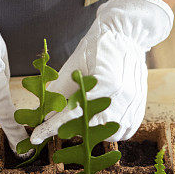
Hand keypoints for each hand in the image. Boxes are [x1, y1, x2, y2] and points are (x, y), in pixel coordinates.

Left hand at [30, 0, 173, 145]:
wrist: (127, 35)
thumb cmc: (97, 46)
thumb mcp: (74, 65)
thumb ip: (60, 91)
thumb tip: (45, 114)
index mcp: (105, 83)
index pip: (72, 114)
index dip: (52, 128)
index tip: (35, 137)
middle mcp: (122, 97)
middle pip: (91, 128)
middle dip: (71, 129)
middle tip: (58, 125)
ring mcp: (134, 104)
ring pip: (109, 134)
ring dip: (92, 132)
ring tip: (81, 120)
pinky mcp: (139, 108)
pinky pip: (124, 132)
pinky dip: (109, 132)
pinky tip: (99, 122)